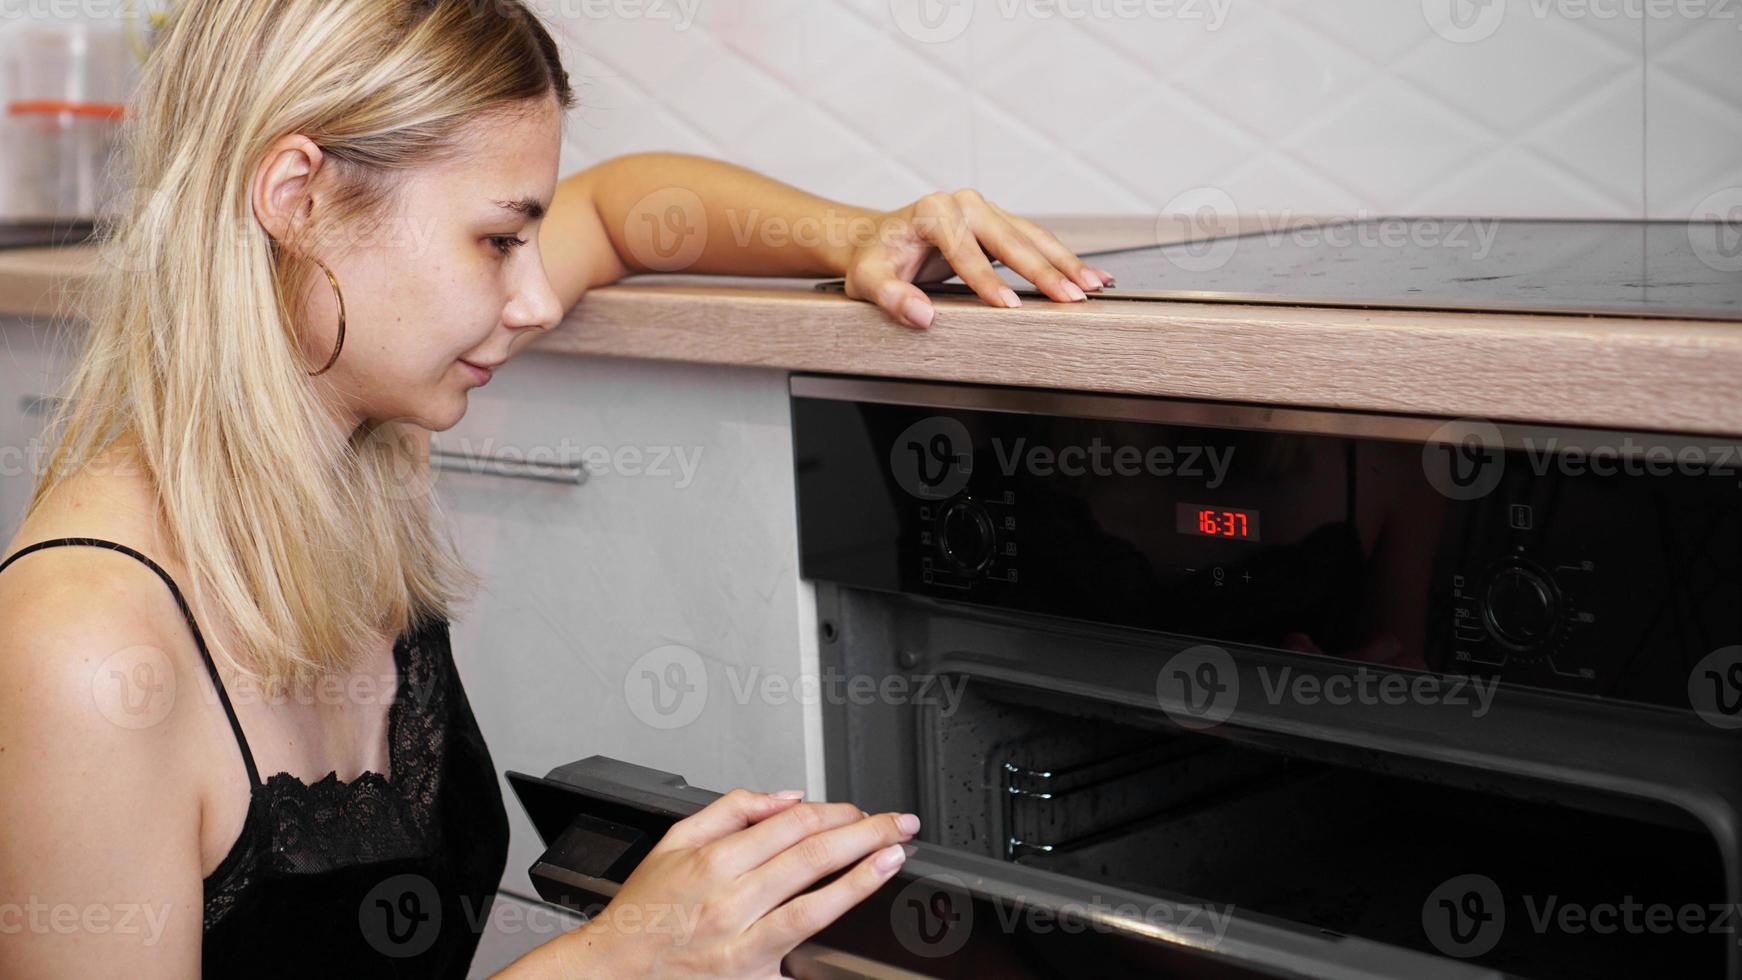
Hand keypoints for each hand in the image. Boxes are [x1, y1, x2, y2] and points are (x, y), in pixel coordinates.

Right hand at [562, 790, 918, 977]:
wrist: (613, 971)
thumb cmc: (644, 912)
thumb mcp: (673, 842)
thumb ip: (730, 810)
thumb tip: (784, 796)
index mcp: (713, 860)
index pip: (791, 823)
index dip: (836, 811)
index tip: (861, 810)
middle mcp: (729, 900)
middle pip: (811, 855)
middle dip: (864, 833)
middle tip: (899, 823)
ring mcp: (740, 944)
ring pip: (812, 905)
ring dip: (860, 878)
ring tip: (893, 857)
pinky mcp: (748, 978)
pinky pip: (796, 955)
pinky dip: (828, 938)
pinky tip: (858, 914)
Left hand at [842, 190, 1115, 328]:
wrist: (876, 241)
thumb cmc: (874, 261)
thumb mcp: (870, 281)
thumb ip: (892, 298)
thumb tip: (921, 316)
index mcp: (933, 211)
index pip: (966, 251)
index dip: (987, 281)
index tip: (1009, 307)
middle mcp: (963, 203)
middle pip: (1010, 239)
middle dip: (1043, 270)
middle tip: (1071, 298)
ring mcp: (984, 209)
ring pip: (1032, 237)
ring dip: (1065, 263)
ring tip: (1095, 286)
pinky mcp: (998, 222)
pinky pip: (1034, 240)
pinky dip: (1062, 259)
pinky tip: (1089, 275)